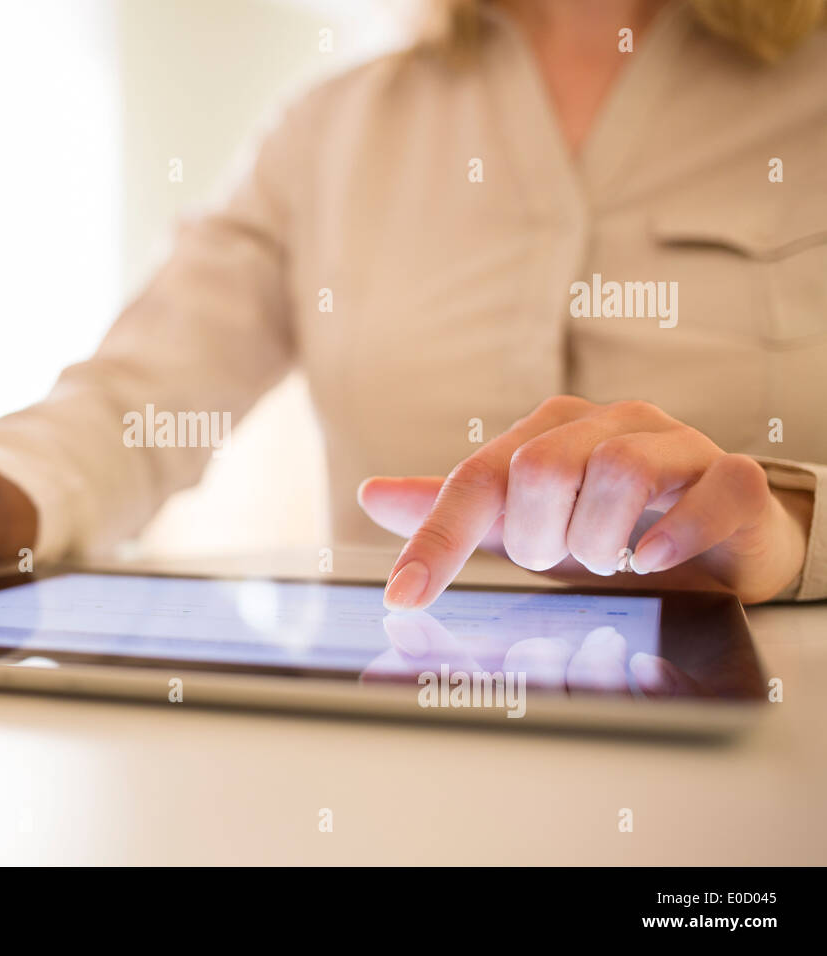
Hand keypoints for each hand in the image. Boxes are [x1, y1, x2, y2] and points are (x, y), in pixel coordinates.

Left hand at [358, 396, 811, 607]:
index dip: (437, 539)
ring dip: (600, 540)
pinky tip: (653, 560)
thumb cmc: (608, 530)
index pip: (476, 478)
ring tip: (611, 559)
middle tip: (562, 556)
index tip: (403, 596)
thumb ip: (452, 513)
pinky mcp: (733, 476)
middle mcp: (608, 423)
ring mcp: (675, 443)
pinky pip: (707, 489)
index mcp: (547, 433)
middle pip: (541, 469)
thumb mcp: (522, 527)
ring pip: (617, 472)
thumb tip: (371, 494)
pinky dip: (673, 533)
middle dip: (539, 537)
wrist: (715, 546)